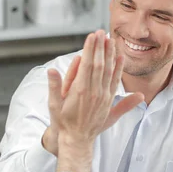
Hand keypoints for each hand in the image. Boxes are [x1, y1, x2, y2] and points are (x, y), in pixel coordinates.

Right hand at [43, 30, 143, 155]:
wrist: (76, 139)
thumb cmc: (63, 122)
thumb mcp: (54, 105)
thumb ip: (54, 87)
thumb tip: (51, 70)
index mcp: (80, 91)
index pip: (87, 64)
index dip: (91, 49)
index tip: (92, 35)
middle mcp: (94, 92)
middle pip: (100, 64)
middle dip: (101, 47)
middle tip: (102, 32)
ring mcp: (102, 97)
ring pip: (109, 71)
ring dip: (110, 54)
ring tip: (111, 40)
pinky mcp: (107, 101)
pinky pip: (115, 82)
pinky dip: (118, 69)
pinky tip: (120, 58)